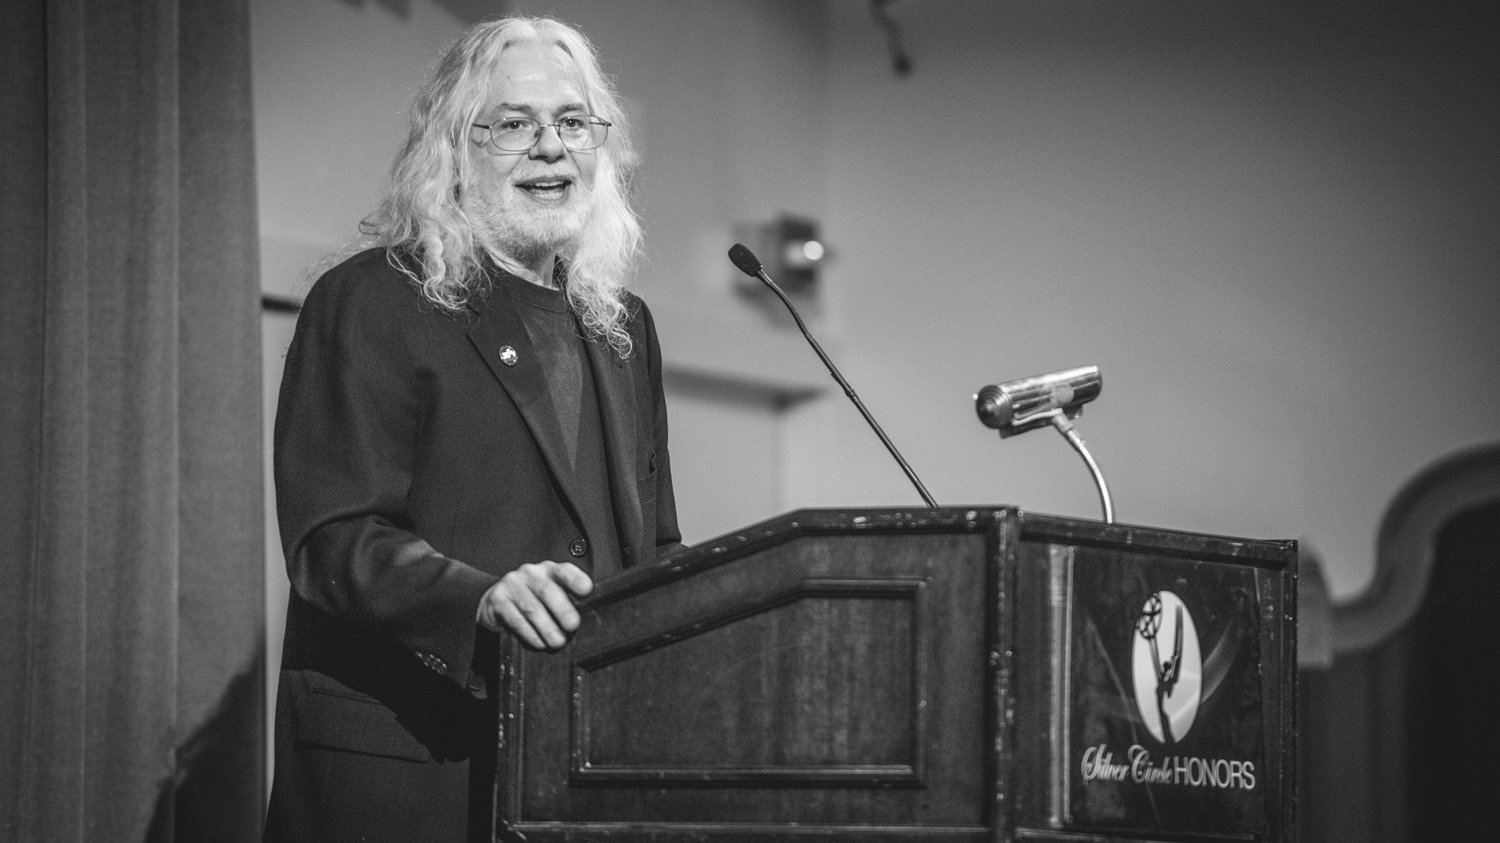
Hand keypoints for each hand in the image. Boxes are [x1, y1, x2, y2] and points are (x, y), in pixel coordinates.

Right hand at [476, 561, 593, 649]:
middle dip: (562, 609)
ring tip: (557, 642)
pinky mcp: (498, 599)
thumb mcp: (552, 597)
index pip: (564, 571)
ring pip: (531, 608)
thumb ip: (566, 604)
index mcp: (549, 571)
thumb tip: (578, 627)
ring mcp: (512, 585)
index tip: (586, 590)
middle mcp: (531, 574)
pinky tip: (538, 643)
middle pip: (547, 590)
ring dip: (546, 627)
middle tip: (572, 626)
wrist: (497, 600)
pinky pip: (515, 619)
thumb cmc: (533, 600)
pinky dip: (529, 634)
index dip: (575, 579)